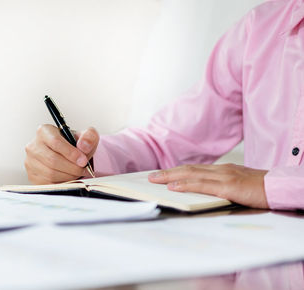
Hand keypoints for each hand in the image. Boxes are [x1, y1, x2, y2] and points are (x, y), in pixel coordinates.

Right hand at [25, 125, 98, 183]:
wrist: (65, 155)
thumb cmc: (74, 145)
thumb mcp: (85, 136)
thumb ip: (89, 137)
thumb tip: (84, 147)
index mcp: (44, 131)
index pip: (56, 142)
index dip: (71, 153)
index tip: (83, 160)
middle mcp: (33, 145)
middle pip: (52, 160)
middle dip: (72, 167)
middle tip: (83, 169)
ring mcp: (30, 161)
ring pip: (50, 173)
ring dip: (68, 176)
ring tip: (77, 172)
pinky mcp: (32, 175)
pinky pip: (48, 183)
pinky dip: (62, 182)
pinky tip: (68, 177)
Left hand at [148, 163, 268, 208]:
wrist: (279, 187)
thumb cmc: (260, 188)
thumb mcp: (237, 184)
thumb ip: (221, 186)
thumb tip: (204, 191)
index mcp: (222, 170)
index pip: (194, 169)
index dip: (176, 171)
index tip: (161, 175)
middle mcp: (220, 170)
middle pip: (188, 169)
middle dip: (167, 173)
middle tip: (150, 176)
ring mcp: (224, 177)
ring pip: (191, 175)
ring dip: (171, 177)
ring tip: (155, 180)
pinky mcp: (228, 187)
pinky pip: (202, 185)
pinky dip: (186, 185)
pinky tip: (174, 187)